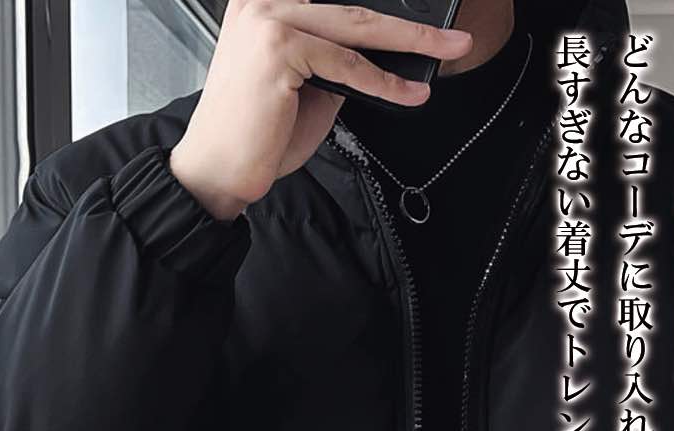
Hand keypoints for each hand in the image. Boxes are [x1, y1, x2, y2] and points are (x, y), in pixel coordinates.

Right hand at [168, 0, 472, 219]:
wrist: (218, 170)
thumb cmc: (256, 134)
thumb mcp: (307, 87)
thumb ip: (336, 62)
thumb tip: (383, 57)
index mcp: (266, 2)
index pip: (338, 0)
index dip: (383, 7)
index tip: (423, 19)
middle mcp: (264, 1)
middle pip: (356, 7)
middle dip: (412, 23)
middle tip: (454, 34)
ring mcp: (269, 20)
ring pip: (358, 27)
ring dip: (412, 43)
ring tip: (450, 51)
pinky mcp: (278, 48)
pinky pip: (348, 65)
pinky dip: (385, 82)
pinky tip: (410, 94)